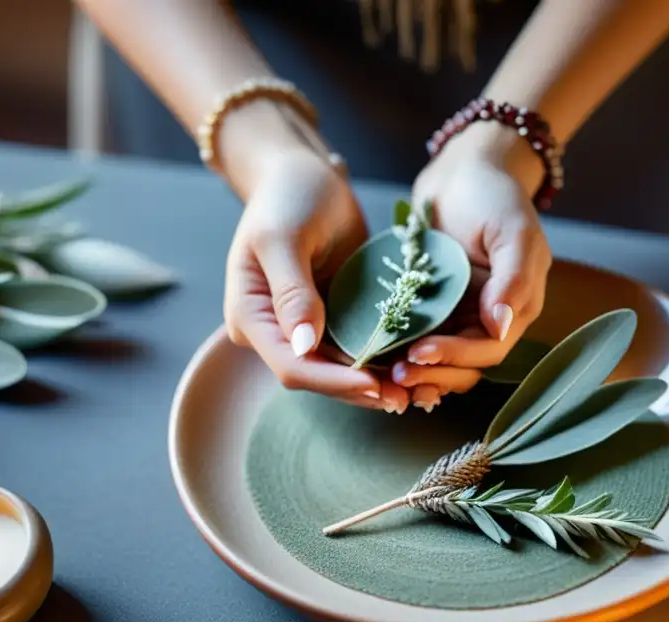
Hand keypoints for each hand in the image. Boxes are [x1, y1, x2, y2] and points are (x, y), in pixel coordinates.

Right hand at [223, 146, 410, 411]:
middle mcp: (275, 331)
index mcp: (251, 316)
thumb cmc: (287, 197)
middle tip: (407, 398)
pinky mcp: (332, 318)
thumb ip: (292, 291)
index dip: (333, 382)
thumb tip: (305, 345)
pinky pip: (357, 348)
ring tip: (417, 390)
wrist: (303, 176)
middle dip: (359, 390)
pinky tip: (415, 365)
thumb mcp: (283, 237)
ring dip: (376, 381)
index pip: (291, 365)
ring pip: (340, 370)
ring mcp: (304, 328)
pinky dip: (383, 359)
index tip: (373, 384)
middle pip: (317, 377)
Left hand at [404, 123, 551, 409]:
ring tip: (386, 376)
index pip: (488, 349)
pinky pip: (419, 338)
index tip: (419, 353)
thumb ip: (512, 279)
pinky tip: (379, 358)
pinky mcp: (434, 306)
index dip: (456, 357)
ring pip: (443, 360)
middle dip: (433, 374)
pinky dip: (403, 352)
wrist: (464, 169)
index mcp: (516, 307)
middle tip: (396, 376)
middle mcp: (490, 318)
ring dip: (418, 372)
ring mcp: (461, 313)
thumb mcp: (513, 231)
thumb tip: (501, 326)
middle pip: (466, 366)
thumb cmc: (494, 195)